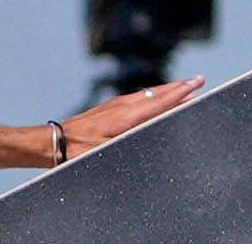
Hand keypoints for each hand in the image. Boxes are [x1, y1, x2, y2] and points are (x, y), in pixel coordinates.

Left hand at [60, 76, 205, 157]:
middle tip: (198, 82)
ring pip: (147, 95)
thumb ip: (129, 142)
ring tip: (182, 88)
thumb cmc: (77, 153)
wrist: (52, 143)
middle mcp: (122, 107)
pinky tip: (154, 100)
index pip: (159, 102)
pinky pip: (137, 99)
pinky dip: (152, 97)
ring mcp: (114, 106)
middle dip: (178, 88)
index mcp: (125, 118)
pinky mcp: (108, 109)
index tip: (197, 85)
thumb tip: (152, 133)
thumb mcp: (106, 153)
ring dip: (166, 91)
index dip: (180, 94)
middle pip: (156, 94)